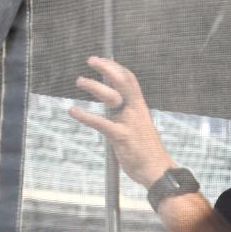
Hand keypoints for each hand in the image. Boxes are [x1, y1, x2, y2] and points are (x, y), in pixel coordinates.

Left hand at [69, 56, 176, 186]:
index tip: (104, 59)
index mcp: (140, 107)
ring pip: (111, 97)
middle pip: (123, 81)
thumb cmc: (146, 151)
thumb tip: (114, 105)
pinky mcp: (121, 137)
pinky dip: (85, 116)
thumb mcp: (138, 127)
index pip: (130, 80)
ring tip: (79, 80)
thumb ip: (127, 114)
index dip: (116, 67)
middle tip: (90, 60)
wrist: (157, 171)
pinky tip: (73, 110)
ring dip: (94, 86)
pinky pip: (101, 123)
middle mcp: (136, 111)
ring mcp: (129, 123)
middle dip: (107, 67)